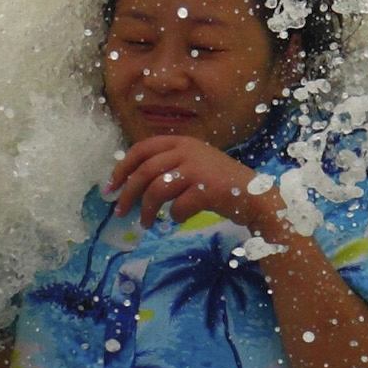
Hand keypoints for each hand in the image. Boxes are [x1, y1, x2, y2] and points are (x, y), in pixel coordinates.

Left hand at [104, 135, 274, 227]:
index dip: (122, 168)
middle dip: (127, 194)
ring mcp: (197, 169)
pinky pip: (178, 207)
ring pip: (156, 190)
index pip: (141, 149)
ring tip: (146, 224)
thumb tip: (133, 182)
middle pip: (144, 172)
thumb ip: (168, 167)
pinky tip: (179, 220)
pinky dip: (174, 217)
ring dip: (147, 210)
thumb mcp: (194, 165)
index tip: (111, 187)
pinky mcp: (207, 189)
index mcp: (182, 142)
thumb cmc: (221, 183)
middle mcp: (188, 151)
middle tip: (119, 212)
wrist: (256, 196)